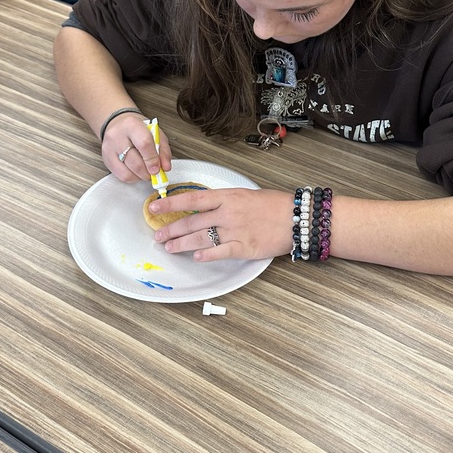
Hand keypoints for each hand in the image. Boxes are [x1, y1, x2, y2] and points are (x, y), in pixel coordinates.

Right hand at [101, 113, 172, 182]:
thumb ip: (163, 150)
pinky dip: (132, 177)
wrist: (119, 125)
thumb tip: (165, 167)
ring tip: (146, 171)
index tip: (158, 169)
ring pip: (127, 172)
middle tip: (154, 173)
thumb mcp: (156, 133)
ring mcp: (109, 148)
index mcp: (132, 125)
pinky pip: (121, 176)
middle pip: (135, 162)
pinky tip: (136, 172)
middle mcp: (117, 136)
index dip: (152, 159)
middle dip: (147, 172)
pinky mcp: (106, 159)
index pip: (144, 144)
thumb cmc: (139, 129)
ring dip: (140, 176)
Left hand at [149, 187, 293, 261]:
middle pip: (192, 221)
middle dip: (172, 229)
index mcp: (228, 197)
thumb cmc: (275, 205)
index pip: (192, 199)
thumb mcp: (246, 195)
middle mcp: (228, 213)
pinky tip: (196, 258)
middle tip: (158, 235)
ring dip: (182, 244)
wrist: (297, 217)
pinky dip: (207, 255)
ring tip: (169, 247)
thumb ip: (224, 201)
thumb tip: (205, 207)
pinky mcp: (245, 247)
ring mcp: (235, 231)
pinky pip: (221, 252)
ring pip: (201, 238)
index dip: (171, 204)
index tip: (155, 207)